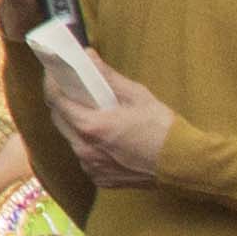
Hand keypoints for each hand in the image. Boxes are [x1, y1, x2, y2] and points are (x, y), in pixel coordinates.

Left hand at [51, 53, 180, 189]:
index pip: (56, 100)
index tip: (54, 72)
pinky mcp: (100, 179)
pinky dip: (88, 144)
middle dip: (61, 102)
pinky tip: (102, 136)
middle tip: (70, 88)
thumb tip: (88, 56)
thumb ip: (107, 76)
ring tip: (88, 111)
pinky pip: (84, 157)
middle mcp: (85, 150)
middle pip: (59, 120)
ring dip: (74, 124)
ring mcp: (91, 167)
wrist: (184, 163)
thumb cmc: (163, 127)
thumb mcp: (136, 95)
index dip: (52, 83)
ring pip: (71, 140)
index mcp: (91, 127)